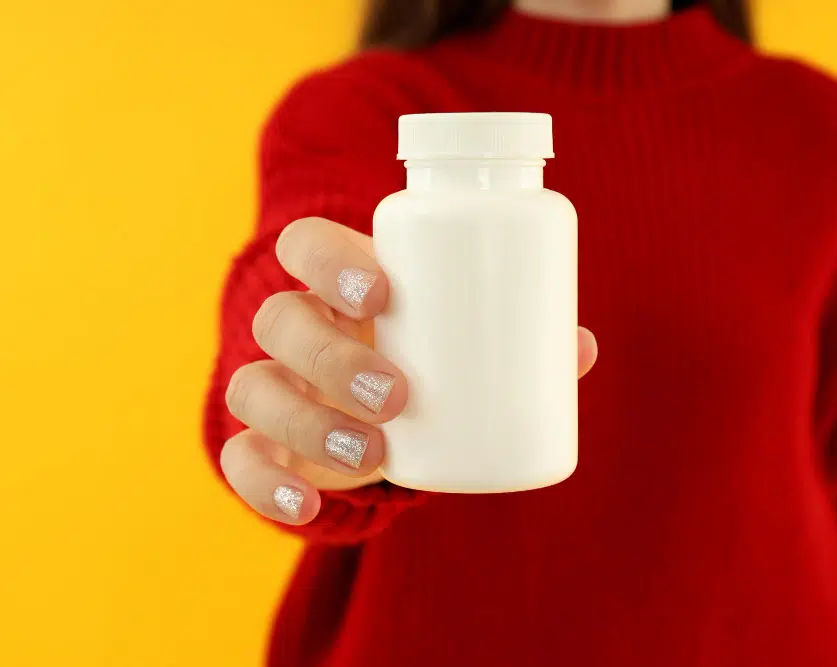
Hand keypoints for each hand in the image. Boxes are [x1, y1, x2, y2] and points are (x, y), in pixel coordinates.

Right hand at [220, 217, 598, 524]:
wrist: (387, 415)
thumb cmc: (430, 356)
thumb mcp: (464, 338)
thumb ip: (517, 337)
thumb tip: (579, 348)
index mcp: (340, 283)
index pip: (307, 244)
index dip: (328, 261)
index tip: (382, 295)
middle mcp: (297, 327)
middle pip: (280, 318)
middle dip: (332, 356)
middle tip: (396, 394)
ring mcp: (275, 384)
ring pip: (253, 386)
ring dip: (306, 420)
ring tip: (373, 451)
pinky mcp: (265, 444)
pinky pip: (237, 457)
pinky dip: (263, 483)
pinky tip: (304, 505)